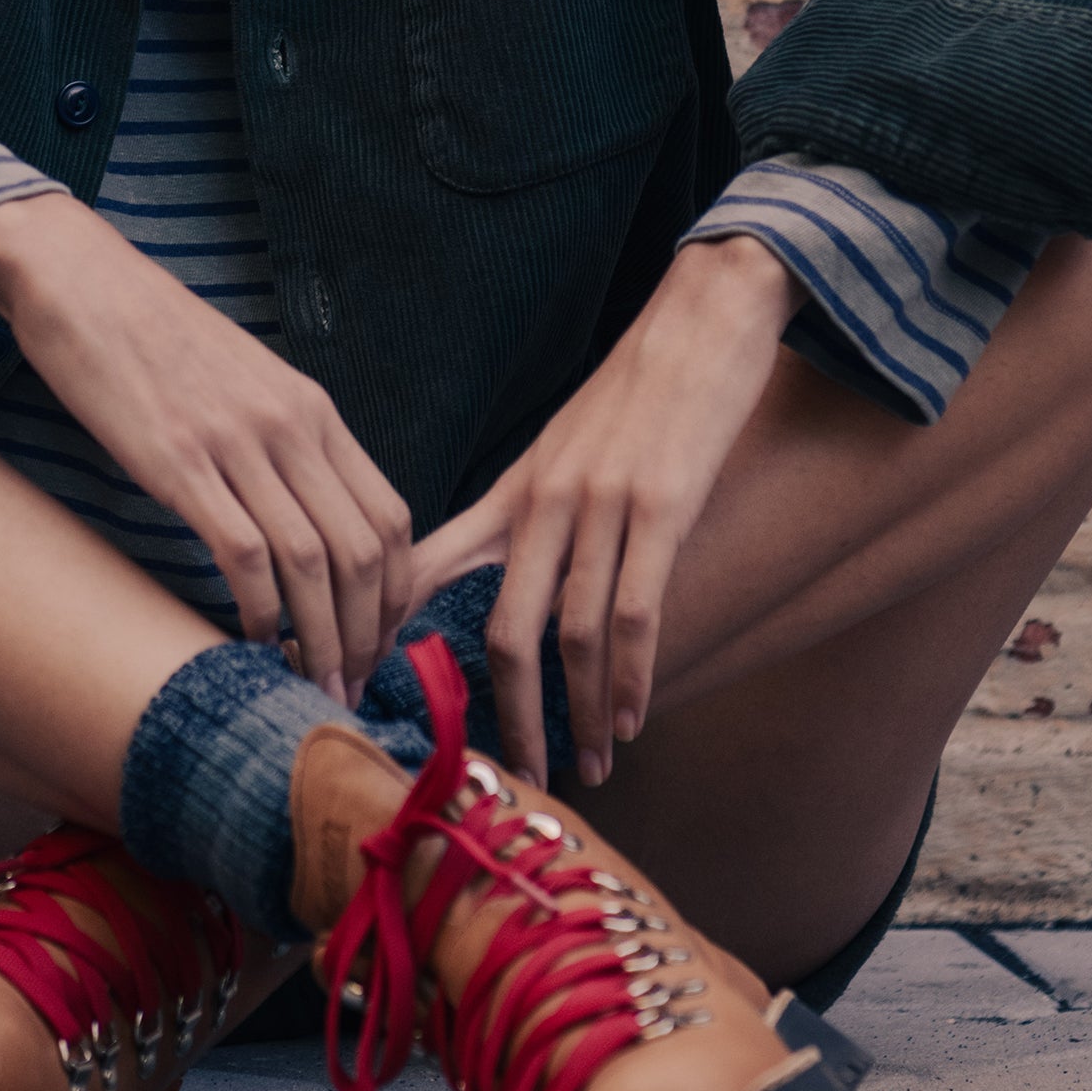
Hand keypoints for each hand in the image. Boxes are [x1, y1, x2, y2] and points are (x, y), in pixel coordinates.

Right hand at [0, 194, 413, 701]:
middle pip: (364, 550)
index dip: (397, 594)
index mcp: (313, 410)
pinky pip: (244, 553)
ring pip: (313, 561)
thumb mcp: (246, 382)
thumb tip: (306, 520)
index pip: (392, 516)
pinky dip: (261, 612)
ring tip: (315, 688)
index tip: (381, 644)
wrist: (83, 282)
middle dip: (368, 634)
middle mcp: (290, 425)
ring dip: (322, 639)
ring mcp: (237, 443)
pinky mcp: (180, 461)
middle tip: (353, 687)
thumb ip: (284, 443)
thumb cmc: (156, 340)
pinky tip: (254, 644)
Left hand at [406, 238, 798, 788]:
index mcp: (514, 489)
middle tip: (514, 772)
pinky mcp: (661, 505)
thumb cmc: (637, 391)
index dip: (402, 639)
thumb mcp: (562, 447)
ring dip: (578, 713)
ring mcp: (601, 503)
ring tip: (591, 764)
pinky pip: (636, 610)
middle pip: (501, 629)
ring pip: (571, 633)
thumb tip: (500, 580)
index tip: (387, 701)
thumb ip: (530, 514)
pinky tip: (631, 717)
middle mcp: (544, 501)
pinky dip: (630, 675)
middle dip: (505, 713)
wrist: (704, 317)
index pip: (435, 572)